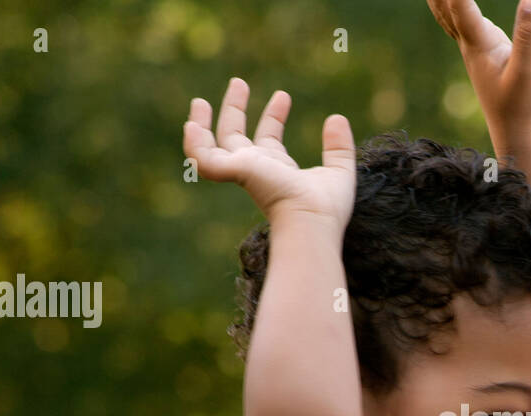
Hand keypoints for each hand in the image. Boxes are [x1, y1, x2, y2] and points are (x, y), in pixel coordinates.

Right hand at [183, 77, 355, 227]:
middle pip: (236, 136)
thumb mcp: (339, 170)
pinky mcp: (232, 170)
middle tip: (239, 82)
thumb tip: (337, 118)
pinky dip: (193, 143)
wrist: (312, 219)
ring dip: (203, 123)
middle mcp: (256, 169)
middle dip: (235, 109)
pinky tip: (191, 124)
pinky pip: (202, 157)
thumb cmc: (325, 207)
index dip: (274, 116)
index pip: (269, 139)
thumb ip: (339, 145)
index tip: (284, 96)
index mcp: (278, 170)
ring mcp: (242, 169)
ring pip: (211, 146)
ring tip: (199, 100)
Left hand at [427, 0, 530, 150]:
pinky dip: (453, 6)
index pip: (459, 7)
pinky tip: (455, 3)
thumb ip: (529, 33)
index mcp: (478, 46)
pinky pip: (460, 21)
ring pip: (446, 14)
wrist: (520, 134)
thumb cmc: (524, 105)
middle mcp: (469, 45)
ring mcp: (474, 50)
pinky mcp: (484, 54)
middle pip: (442, 6)